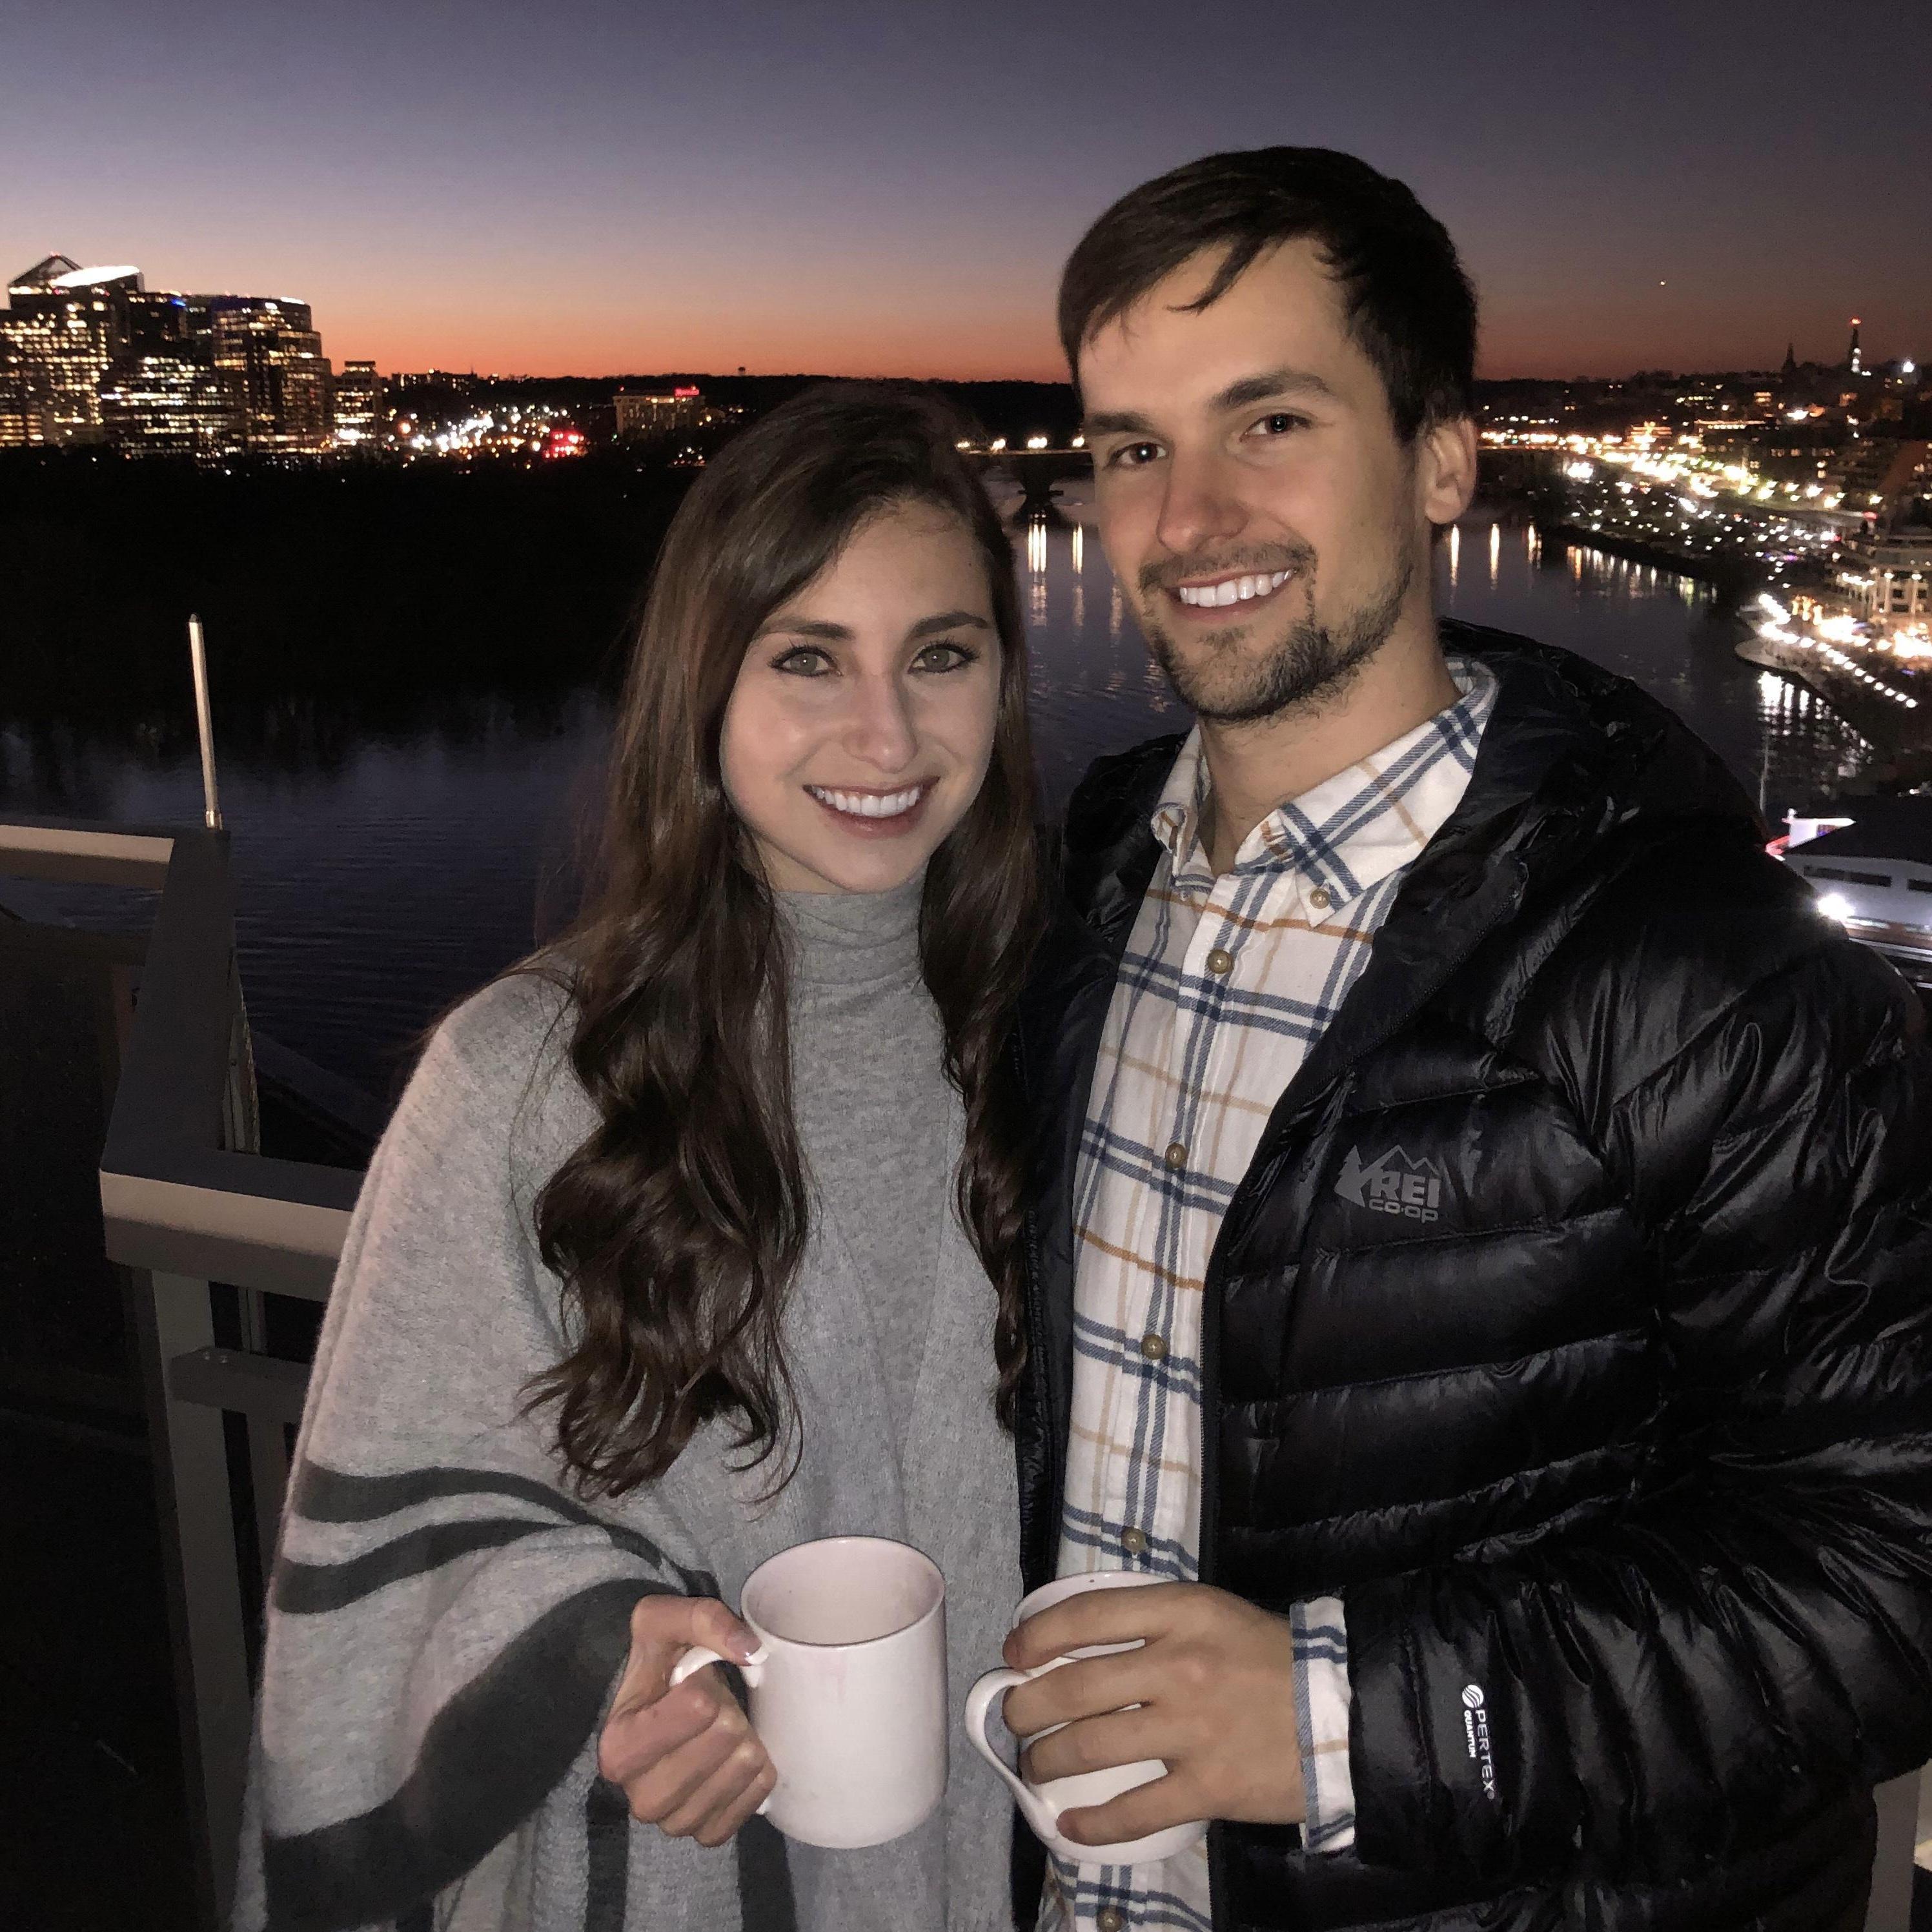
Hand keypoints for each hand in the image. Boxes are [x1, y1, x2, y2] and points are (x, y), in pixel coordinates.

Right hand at [596, 1594, 774, 1846]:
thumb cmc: (658, 1664)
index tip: (687, 1686)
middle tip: (711, 1708)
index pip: (699, 1708)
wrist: (659, 1708)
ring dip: (744, 1741)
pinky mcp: (706, 1834)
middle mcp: (640, 1796)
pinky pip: (752, 1804)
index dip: (706, 1685)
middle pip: (726, 1740)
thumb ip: (705, 1621)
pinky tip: (738, 1758)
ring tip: (720, 1732)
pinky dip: (755, 1777)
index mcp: (619, 1748)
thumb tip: (751, 1652)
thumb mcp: (666, 1620)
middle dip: (729, 1711)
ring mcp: (674, 1822)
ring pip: (742, 1772)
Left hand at [1000, 1581, 1304, 1846]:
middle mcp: (1179, 1666)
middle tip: (1015, 1717)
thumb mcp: (1210, 1614)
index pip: (1086, 1617)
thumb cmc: (1268, 1657)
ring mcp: (1192, 1729)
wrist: (1340, 1711)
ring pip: (1091, 1747)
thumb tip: (1077, 1645)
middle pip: (1074, 1688)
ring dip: (1047, 1760)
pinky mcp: (1208, 1786)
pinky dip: (1093, 1823)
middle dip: (1027, 1707)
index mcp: (1180, 1613)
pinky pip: (1134, 1810)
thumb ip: (1151, 1623)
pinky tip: (1071, 1826)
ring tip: (1036, 1766)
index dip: (1037, 1636)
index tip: (1014, 1653)